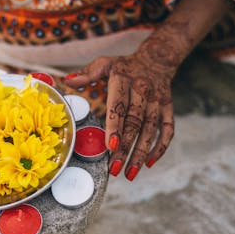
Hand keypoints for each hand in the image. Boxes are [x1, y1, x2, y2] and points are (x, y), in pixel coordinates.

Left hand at [63, 38, 178, 180]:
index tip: (109, 146)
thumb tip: (67, 80)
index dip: (114, 127)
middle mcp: (143, 91)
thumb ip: (86, 74)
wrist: (156, 59)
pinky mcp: (168, 108)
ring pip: (150, 131)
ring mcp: (157, 101)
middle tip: (114, 169)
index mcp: (124, 80)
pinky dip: (160, 147)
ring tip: (129, 173)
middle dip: (125, 148)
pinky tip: (149, 164)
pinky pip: (167, 130)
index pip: (119, 106)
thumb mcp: (104, 64)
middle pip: (134, 123)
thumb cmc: (123, 66)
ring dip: (141, 153)